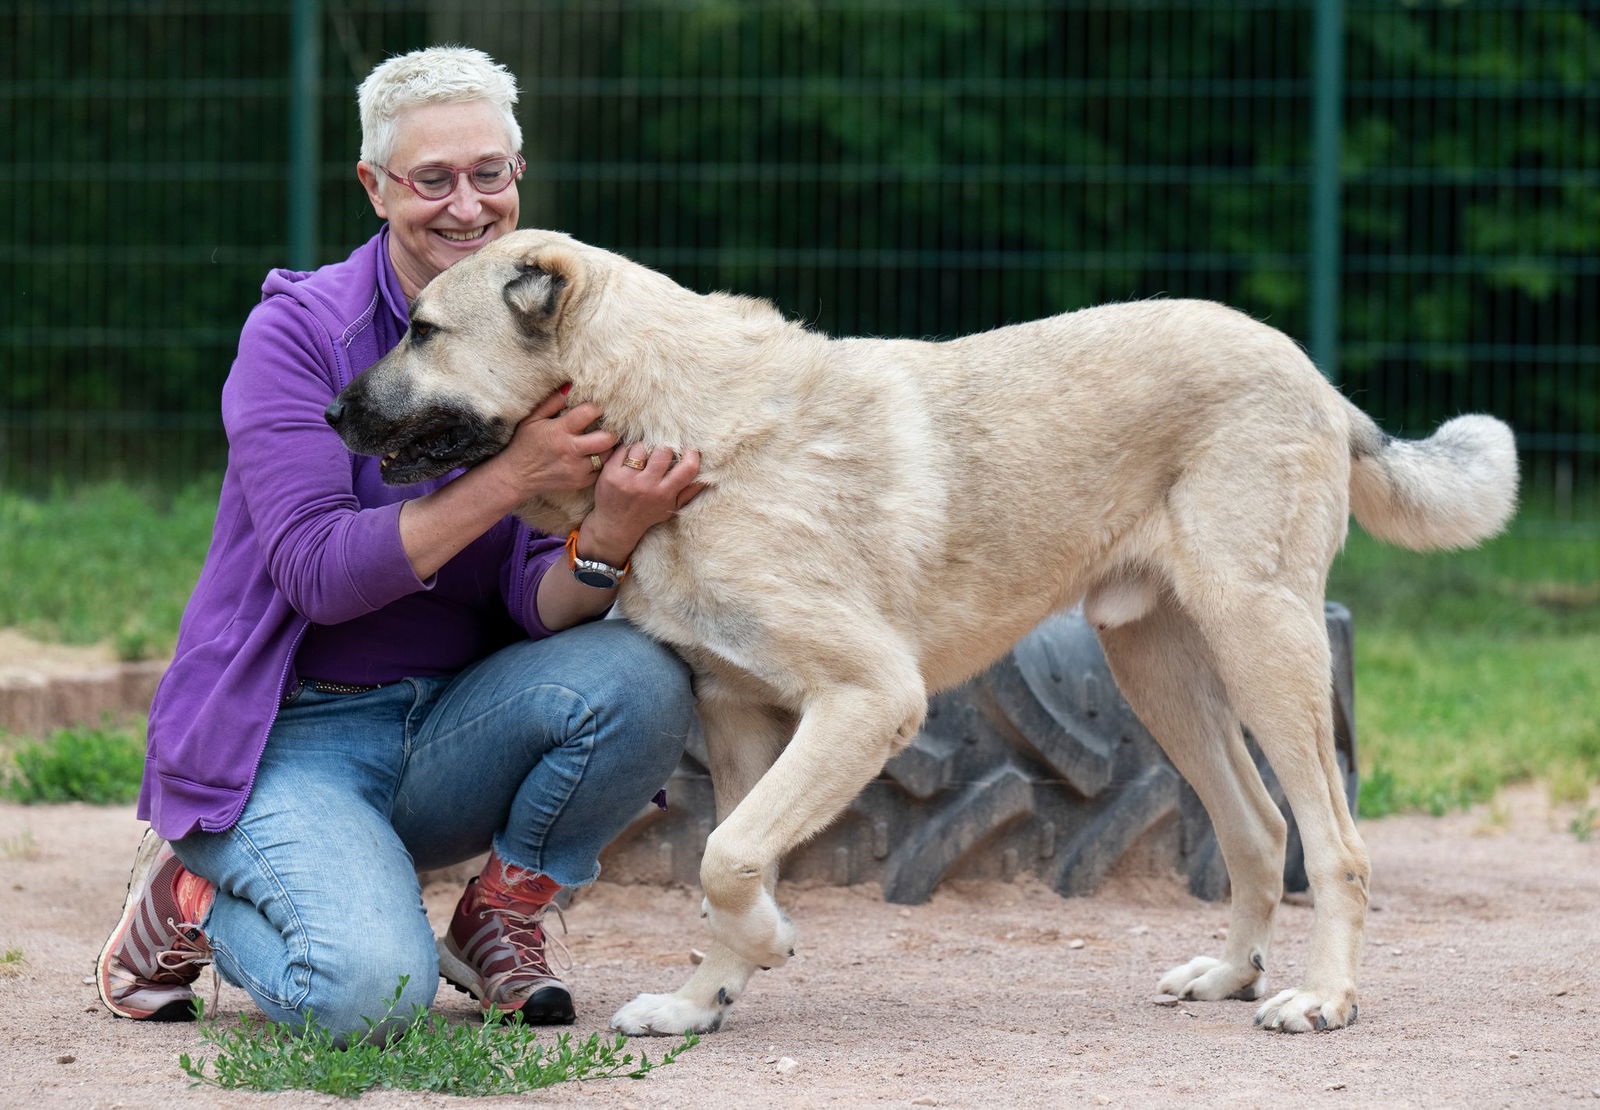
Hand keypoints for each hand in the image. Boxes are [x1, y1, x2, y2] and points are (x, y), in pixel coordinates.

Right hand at [477, 390, 618, 506]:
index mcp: (559, 431)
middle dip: (611, 430)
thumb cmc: (524, 444)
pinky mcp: (580, 482)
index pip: (589, 413)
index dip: (597, 407)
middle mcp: (571, 451)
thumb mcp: (532, 419)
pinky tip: (594, 456)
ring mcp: (577, 469)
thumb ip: (552, 402)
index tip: (599, 407)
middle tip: (608, 426)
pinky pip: (601, 470)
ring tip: (602, 440)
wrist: (517, 477)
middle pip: (607, 438)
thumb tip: (570, 387)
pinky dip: (601, 463)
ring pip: (607, 455)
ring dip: (607, 447)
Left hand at [578, 444, 705, 564]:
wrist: (615, 526)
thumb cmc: (647, 514)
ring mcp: (627, 479)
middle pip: (663, 451)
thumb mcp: (671, 507)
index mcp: (664, 494)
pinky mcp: (610, 473)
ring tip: (644, 458)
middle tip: (662, 455)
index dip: (691, 455)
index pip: (687, 468)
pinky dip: (628, 451)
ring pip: (642, 447)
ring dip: (645, 449)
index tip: (689, 452)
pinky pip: (623, 449)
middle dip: (665, 450)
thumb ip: (689, 492)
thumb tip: (709, 477)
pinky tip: (629, 460)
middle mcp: (646, 487)